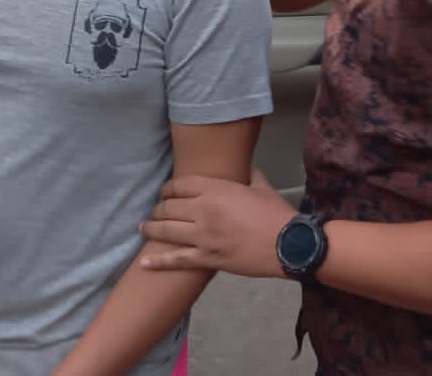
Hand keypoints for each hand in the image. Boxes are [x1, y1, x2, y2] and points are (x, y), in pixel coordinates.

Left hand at [138, 169, 296, 277]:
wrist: (288, 244)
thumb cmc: (275, 213)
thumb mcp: (262, 186)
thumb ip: (249, 175)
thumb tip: (246, 168)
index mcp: (216, 189)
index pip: (181, 185)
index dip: (168, 188)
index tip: (164, 192)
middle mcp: (204, 210)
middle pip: (169, 207)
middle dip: (158, 208)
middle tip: (154, 211)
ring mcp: (203, 236)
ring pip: (167, 231)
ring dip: (151, 229)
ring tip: (143, 228)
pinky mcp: (207, 258)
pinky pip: (176, 260)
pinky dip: (158, 262)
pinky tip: (144, 264)